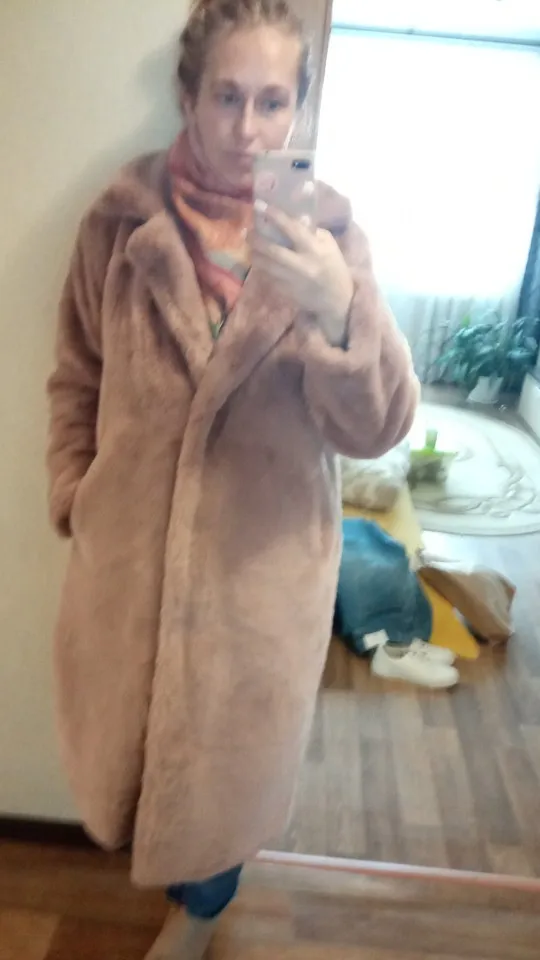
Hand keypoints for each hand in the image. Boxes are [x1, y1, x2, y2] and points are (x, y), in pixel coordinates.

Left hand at [250, 204, 354, 346]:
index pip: (292, 229)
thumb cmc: (334, 267)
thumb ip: (312, 231)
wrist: (336, 299)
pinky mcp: (286, 292)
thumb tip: (293, 217)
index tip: (260, 205)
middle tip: (248, 231)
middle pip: (272, 250)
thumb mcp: (329, 245)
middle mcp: (302, 265)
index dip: (275, 216)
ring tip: (250, 245)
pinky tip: (260, 261)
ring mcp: (292, 281)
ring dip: (255, 254)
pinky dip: (262, 268)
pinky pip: (268, 277)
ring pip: (266, 266)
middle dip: (257, 239)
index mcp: (314, 250)